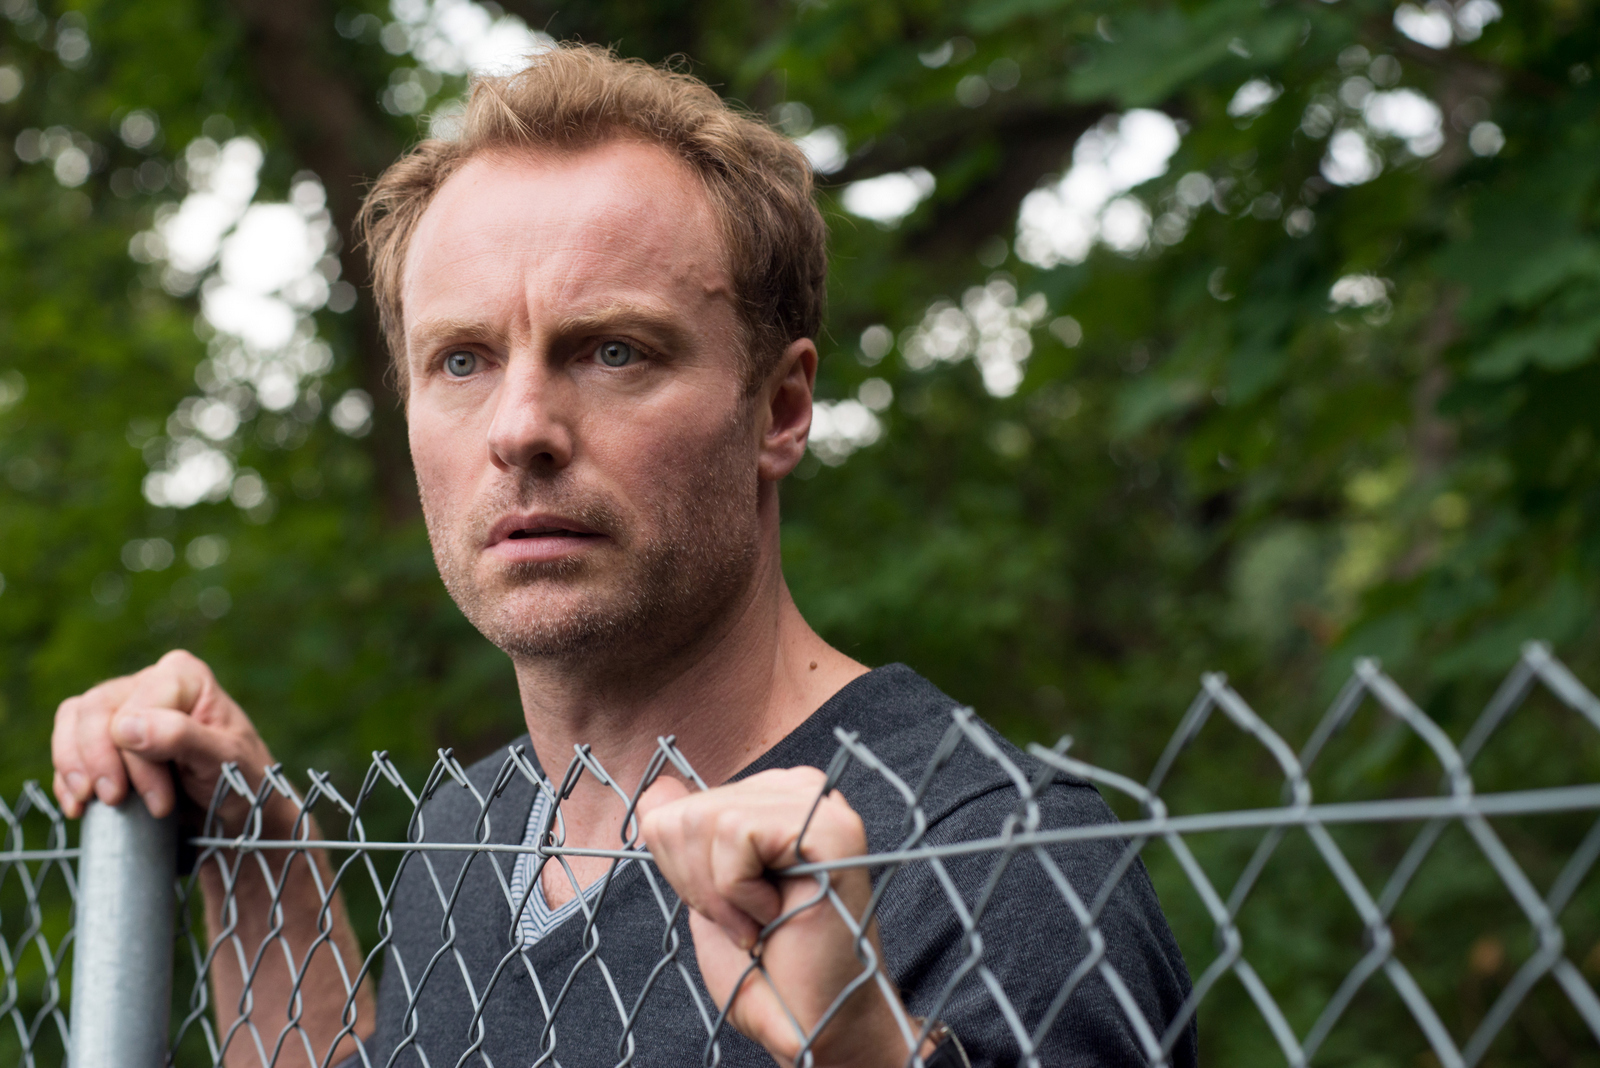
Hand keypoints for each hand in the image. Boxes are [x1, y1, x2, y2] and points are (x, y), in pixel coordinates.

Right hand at [51, 649, 277, 830]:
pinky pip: (67, 747)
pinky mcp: (105, 740)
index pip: (134, 706)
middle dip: (100, 761)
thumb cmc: (240, 780)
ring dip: (74, 767)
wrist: (236, 814)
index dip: (136, 757)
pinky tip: (79, 806)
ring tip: (90, 802)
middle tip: (116, 801)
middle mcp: (149, 683)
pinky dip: (66, 778)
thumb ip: (181, 737)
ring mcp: (123, 708)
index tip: (159, 802)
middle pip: (95, 709)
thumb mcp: (224, 760)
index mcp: (183, 676)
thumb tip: (125, 726)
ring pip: (73, 722)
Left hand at [639, 768, 915, 1067]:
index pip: (680, 809)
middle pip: (687, 813)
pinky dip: (740, 892)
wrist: (810, 1025)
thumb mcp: (705, 894)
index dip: (686, 874)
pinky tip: (779, 914)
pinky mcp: (828, 827)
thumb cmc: (765, 972)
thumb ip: (683, 837)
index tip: (733, 911)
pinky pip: (734, 833)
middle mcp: (798, 790)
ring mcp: (818, 805)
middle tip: (748, 923)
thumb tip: (658, 786)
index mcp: (771, 801)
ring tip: (762, 922)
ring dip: (720, 895)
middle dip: (699, 884)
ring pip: (706, 820)